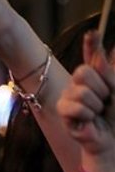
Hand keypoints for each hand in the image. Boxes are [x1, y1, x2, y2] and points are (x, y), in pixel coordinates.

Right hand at [57, 31, 114, 156]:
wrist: (111, 138)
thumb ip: (109, 72)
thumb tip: (108, 51)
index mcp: (96, 76)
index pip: (92, 57)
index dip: (92, 44)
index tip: (94, 33)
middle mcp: (79, 82)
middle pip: (83, 71)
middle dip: (101, 87)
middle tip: (104, 101)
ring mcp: (68, 95)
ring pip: (81, 91)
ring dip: (96, 105)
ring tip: (97, 113)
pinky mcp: (62, 110)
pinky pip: (75, 106)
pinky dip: (87, 115)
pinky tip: (88, 120)